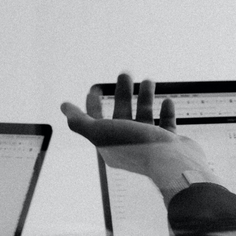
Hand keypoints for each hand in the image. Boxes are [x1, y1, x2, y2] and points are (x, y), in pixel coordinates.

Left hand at [61, 73, 218, 201]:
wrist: (171, 162)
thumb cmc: (135, 146)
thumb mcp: (100, 132)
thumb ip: (79, 121)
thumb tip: (64, 107)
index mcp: (110, 145)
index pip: (96, 122)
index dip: (92, 104)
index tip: (95, 87)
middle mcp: (129, 145)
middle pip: (121, 114)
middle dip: (122, 93)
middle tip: (125, 73)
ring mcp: (151, 145)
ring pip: (145, 117)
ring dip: (145, 98)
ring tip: (149, 80)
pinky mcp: (170, 144)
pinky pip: (167, 125)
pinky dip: (166, 112)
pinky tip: (167, 101)